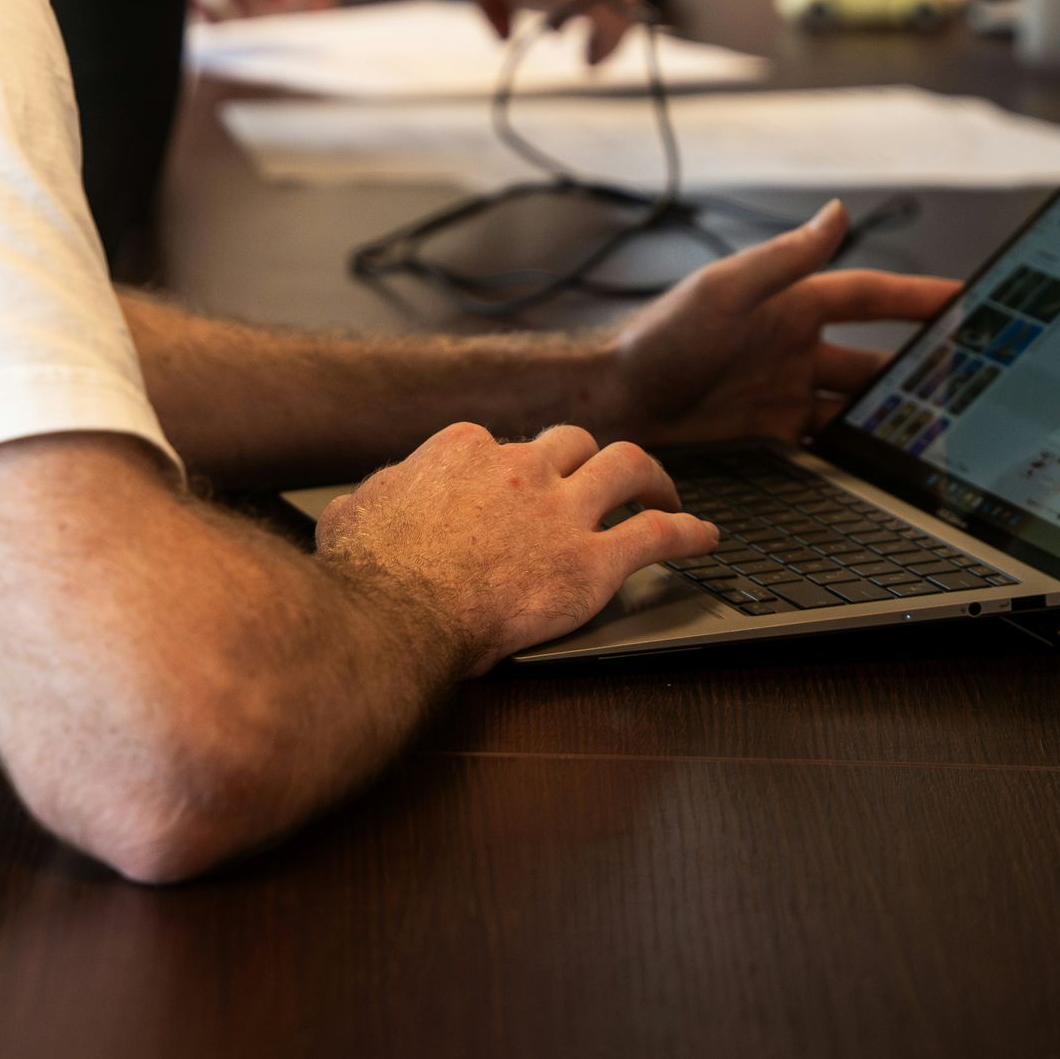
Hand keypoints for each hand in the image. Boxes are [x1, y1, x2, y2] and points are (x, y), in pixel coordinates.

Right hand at [315, 420, 716, 672]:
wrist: (396, 616)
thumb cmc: (369, 574)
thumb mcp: (352, 513)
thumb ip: (376, 495)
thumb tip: (375, 496)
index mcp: (464, 451)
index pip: (502, 444)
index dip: (515, 466)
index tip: (519, 488)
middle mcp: (520, 466)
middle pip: (571, 441)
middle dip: (587, 457)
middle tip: (601, 478)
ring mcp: (560, 510)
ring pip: (626, 465)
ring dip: (651, 475)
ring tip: (664, 489)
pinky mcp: (592, 562)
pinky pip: (656, 534)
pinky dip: (688, 532)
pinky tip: (707, 538)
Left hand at [595, 202, 957, 446]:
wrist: (617, 398)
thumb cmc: (661, 336)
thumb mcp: (726, 291)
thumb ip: (786, 258)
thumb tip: (836, 213)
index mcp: (792, 301)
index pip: (874, 295)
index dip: (922, 296)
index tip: (971, 296)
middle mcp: (796, 340)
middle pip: (878, 351)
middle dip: (925, 359)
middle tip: (977, 372)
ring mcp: (787, 382)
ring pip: (860, 396)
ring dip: (896, 408)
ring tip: (944, 424)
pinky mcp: (772, 422)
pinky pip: (829, 434)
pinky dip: (858, 442)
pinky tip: (887, 456)